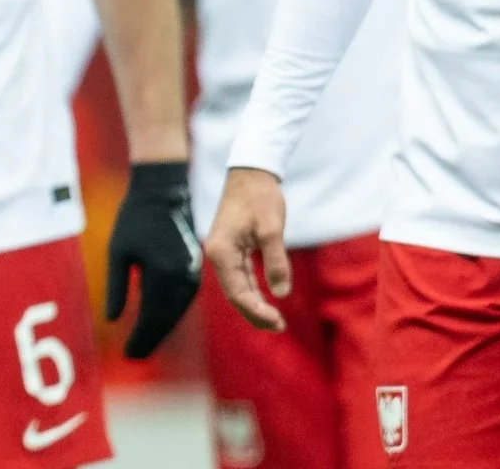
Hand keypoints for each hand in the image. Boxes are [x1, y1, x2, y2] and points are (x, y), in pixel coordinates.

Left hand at [104, 161, 201, 358]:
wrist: (165, 194)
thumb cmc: (135, 219)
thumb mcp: (118, 252)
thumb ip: (116, 288)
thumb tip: (111, 320)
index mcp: (161, 274)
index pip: (151, 318)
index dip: (139, 339)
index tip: (127, 355)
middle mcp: (181, 279)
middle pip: (166, 321)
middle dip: (149, 340)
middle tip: (133, 356)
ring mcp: (191, 276)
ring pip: (176, 314)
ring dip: (161, 331)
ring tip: (143, 344)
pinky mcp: (194, 271)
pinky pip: (182, 303)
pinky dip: (170, 317)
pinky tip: (158, 323)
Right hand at [205, 167, 290, 332]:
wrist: (251, 173)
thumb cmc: (260, 198)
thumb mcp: (272, 229)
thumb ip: (276, 262)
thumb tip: (281, 294)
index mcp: (222, 252)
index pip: (237, 292)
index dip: (257, 311)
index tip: (279, 322)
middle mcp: (217, 255)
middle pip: (234, 294)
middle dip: (255, 313)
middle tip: (279, 327)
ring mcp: (223, 252)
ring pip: (236, 287)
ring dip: (254, 305)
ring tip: (275, 321)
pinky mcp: (231, 249)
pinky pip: (240, 276)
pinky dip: (252, 290)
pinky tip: (265, 300)